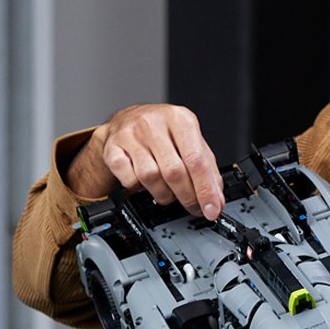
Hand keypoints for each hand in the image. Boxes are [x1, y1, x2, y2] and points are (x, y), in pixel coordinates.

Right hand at [68, 103, 224, 219]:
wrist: (127, 120)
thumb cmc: (163, 132)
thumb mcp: (191, 142)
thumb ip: (208, 170)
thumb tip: (216, 200)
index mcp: (179, 119)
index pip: (196, 160)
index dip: (206, 190)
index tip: (211, 209)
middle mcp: (154, 123)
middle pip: (174, 171)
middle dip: (187, 196)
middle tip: (193, 207)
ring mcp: (130, 135)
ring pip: (151, 177)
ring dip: (164, 194)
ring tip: (169, 193)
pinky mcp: (113, 148)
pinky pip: (129, 179)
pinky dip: (140, 189)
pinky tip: (145, 183)